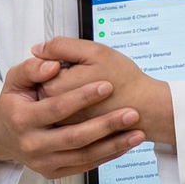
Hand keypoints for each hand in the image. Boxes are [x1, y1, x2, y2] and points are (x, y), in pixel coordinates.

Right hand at [0, 55, 146, 179]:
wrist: (4, 135)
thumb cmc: (15, 102)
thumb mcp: (15, 80)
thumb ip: (32, 68)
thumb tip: (53, 65)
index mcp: (21, 119)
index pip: (56, 108)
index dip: (82, 97)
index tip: (107, 85)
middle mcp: (31, 145)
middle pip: (74, 137)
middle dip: (105, 125)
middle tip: (131, 113)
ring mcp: (42, 163)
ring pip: (83, 157)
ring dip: (113, 145)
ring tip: (137, 133)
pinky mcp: (53, 173)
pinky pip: (85, 166)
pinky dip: (107, 156)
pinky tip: (125, 144)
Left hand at [35, 37, 175, 144]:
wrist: (147, 110)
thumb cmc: (125, 81)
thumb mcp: (95, 52)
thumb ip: (61, 46)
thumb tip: (37, 48)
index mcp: (54, 88)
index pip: (40, 69)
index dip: (59, 61)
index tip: (77, 63)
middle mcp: (54, 112)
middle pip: (45, 86)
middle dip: (62, 77)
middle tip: (88, 77)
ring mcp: (62, 127)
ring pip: (55, 103)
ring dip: (68, 93)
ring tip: (91, 90)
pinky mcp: (73, 136)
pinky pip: (65, 118)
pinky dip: (74, 110)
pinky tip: (92, 106)